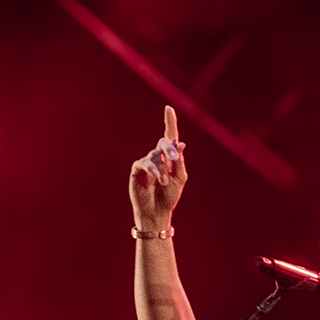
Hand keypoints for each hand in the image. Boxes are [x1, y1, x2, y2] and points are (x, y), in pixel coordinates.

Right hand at [129, 105, 186, 227]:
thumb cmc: (169, 196)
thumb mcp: (179, 178)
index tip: (169, 108)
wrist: (157, 212)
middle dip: (170, 148)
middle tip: (175, 158)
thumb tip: (181, 143)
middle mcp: (158, 157)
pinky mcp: (138, 169)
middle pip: (164, 142)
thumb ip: (180, 161)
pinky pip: (145, 163)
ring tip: (165, 182)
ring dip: (163, 169)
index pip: (170, 137)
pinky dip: (153, 170)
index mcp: (170, 158)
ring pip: (155, 156)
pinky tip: (158, 178)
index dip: (170, 122)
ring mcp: (147, 162)